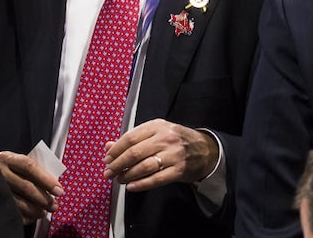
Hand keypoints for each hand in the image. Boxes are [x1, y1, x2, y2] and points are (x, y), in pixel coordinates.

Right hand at [0, 151, 62, 224]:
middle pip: (26, 186)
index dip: (45, 179)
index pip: (29, 167)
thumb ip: (31, 169)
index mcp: (7, 158)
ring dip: (35, 209)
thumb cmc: (7, 169)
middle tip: (54, 205)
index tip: (58, 189)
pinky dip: (24, 216)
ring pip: (19, 202)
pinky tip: (32, 217)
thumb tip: (53, 184)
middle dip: (44, 198)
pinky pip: (11, 212)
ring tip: (44, 212)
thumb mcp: (15, 162)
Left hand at [102, 119, 218, 192]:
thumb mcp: (156, 133)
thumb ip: (132, 139)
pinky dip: (141, 184)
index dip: (116, 150)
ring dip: (127, 175)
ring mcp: (173, 154)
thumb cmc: (176, 140)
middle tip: (109, 172)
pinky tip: (131, 187)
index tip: (107, 159)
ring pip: (144, 166)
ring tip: (119, 179)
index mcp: (157, 126)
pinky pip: (156, 179)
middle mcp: (165, 138)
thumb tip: (108, 146)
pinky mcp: (179, 170)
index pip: (130, 138)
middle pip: (135, 153)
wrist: (205, 149)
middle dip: (118, 164)